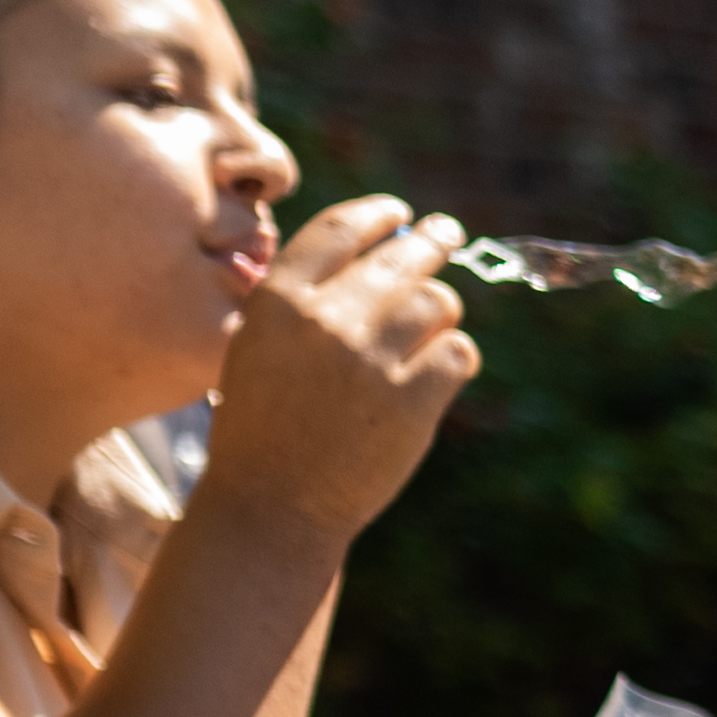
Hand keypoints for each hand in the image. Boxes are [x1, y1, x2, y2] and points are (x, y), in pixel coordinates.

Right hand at [196, 200, 478, 545]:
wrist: (273, 503)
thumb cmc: (264, 424)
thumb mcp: (257, 346)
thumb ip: (303, 297)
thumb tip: (375, 247)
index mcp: (278, 301)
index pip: (339, 231)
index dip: (378, 216)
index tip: (401, 212)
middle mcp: (326, 321)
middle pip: (400, 258)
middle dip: (432, 242)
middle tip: (448, 233)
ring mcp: (372, 360)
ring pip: (438, 303)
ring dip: (440, 313)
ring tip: (428, 328)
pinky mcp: (412, 400)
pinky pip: (458, 353)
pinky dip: (454, 359)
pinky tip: (436, 374)